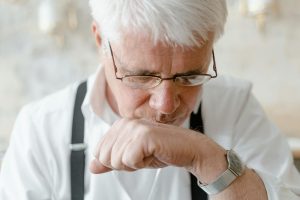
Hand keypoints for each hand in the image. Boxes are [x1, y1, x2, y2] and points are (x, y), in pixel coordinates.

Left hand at [90, 118, 226, 182]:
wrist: (187, 149)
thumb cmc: (161, 150)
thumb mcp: (131, 156)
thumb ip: (111, 160)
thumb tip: (92, 166)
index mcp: (120, 125)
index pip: (99, 152)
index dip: (117, 161)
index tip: (134, 154)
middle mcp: (125, 123)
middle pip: (105, 157)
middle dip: (124, 164)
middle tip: (142, 155)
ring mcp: (134, 128)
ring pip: (115, 161)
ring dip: (134, 164)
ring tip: (149, 153)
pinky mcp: (144, 136)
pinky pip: (129, 161)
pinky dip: (142, 164)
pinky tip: (153, 154)